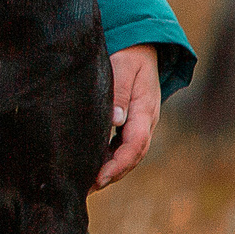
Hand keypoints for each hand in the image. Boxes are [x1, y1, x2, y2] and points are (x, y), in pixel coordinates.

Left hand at [94, 44, 161, 191]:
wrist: (143, 46)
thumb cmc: (129, 54)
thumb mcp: (124, 66)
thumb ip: (120, 91)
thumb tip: (116, 120)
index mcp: (146, 109)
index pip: (135, 143)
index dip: (119, 163)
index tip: (100, 176)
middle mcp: (146, 120)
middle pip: (134, 155)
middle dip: (113, 174)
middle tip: (88, 187)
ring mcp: (141, 123)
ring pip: (130, 153)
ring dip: (112, 170)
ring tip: (88, 183)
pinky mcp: (133, 122)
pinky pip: (124, 146)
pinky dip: (111, 158)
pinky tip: (94, 166)